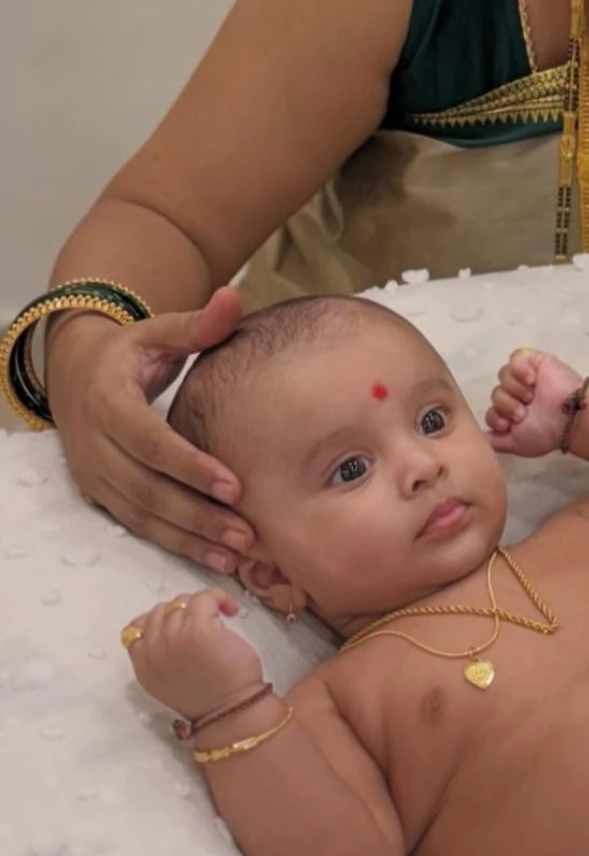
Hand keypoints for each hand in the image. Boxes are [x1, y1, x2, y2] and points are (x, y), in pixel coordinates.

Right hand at [47, 286, 253, 572]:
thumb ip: (198, 323)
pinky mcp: (101, 495)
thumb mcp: (158, 331)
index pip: (150, 442)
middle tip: (246, 533)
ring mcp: (95, 475)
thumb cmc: (130, 351)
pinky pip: (139, 526)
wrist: (76, 373)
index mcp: (109, 403)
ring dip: (189, 539)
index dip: (189, 466)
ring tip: (237, 554)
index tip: (234, 485)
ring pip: (142, 516)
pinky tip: (214, 557)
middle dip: (197, 515)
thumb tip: (234, 298)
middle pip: (148, 489)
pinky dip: (176, 544)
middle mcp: (95, 445)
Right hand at [123, 588, 263, 719]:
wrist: (229, 711)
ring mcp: (174, 638)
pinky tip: (231, 611)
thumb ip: (157, 658)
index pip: (135, 629)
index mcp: (143, 667)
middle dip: (181, 612)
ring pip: (182, 603)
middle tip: (203, 621)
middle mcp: (154, 651)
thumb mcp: (167, 682)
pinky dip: (219, 597)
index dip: (158, 621)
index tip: (178, 626)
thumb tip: (164, 630)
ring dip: (201, 605)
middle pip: (160, 611)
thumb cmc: (207, 697)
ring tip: (218, 617)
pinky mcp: (198, 629)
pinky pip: (204, 598)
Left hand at [486, 349, 582, 457]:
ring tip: (530, 397)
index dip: (496, 416)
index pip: (491, 410)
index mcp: (513, 412)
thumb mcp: (517, 444)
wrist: (569, 419)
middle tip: (523, 413)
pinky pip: (515, 358)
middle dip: (507, 405)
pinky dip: (519, 368)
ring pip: (503, 376)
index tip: (508, 425)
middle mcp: (517, 394)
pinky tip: (531, 380)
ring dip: (514, 389)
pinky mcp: (534, 361)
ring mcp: (525, 376)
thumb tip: (479, 437)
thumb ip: (496, 442)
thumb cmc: (546, 433)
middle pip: (496, 393)